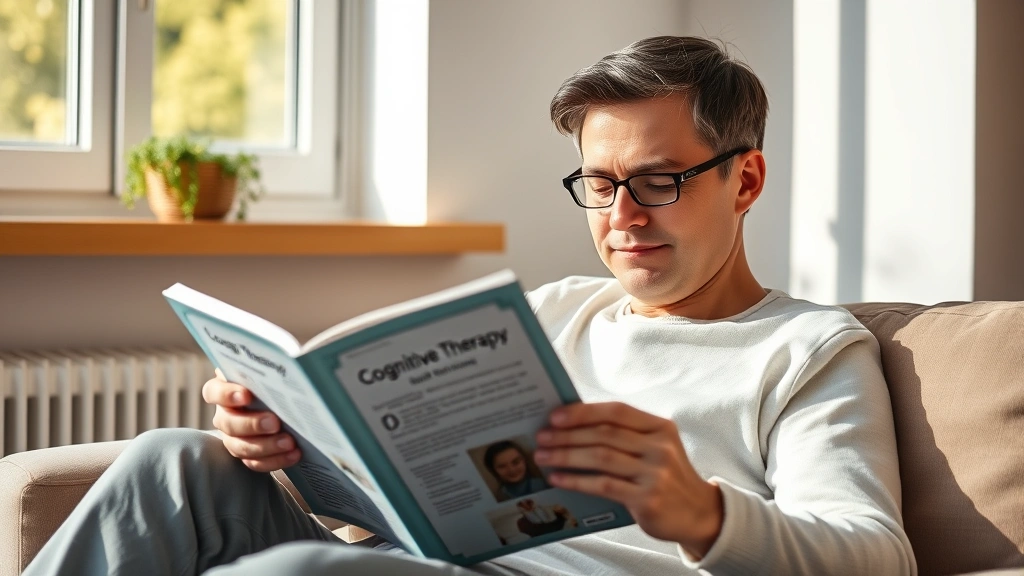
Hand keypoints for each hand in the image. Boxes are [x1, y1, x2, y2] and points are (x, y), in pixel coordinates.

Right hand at [202, 369, 300, 471]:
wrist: (291, 402)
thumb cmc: (279, 381)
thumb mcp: (273, 373)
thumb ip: (271, 369)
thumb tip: (290, 363)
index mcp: (225, 389)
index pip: (213, 391)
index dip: (226, 394)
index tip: (247, 394)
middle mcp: (224, 414)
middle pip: (228, 423)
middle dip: (252, 424)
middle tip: (275, 422)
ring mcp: (233, 437)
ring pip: (240, 447)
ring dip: (266, 446)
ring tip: (289, 442)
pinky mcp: (248, 455)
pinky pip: (256, 463)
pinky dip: (276, 460)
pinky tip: (294, 454)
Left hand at [534, 402, 722, 557]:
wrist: (698, 513)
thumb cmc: (666, 476)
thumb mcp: (656, 447)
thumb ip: (625, 435)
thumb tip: (573, 425)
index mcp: (660, 427)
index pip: (617, 411)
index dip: (583, 412)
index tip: (555, 415)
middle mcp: (660, 447)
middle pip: (604, 434)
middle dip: (568, 434)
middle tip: (542, 437)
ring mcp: (655, 473)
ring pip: (600, 458)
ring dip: (566, 455)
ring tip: (543, 456)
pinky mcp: (647, 499)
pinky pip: (603, 485)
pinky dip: (576, 480)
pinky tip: (558, 478)